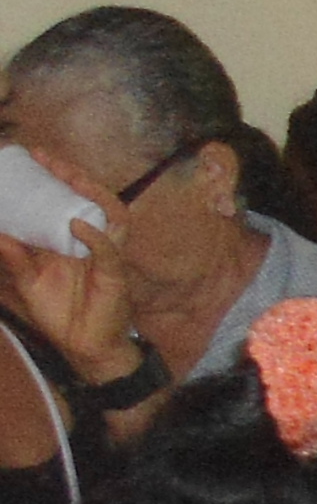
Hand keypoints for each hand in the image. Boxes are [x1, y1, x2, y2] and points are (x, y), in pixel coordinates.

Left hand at [0, 154, 136, 378]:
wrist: (83, 348)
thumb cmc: (60, 315)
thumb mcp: (27, 282)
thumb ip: (15, 259)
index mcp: (73, 240)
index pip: (71, 199)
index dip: (58, 176)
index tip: (34, 155)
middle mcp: (93, 242)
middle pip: (94, 199)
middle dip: (75, 176)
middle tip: (50, 160)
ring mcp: (107, 257)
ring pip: (113, 215)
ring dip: (94, 194)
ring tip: (72, 178)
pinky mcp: (115, 276)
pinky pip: (110, 251)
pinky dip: (96, 237)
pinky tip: (78, 225)